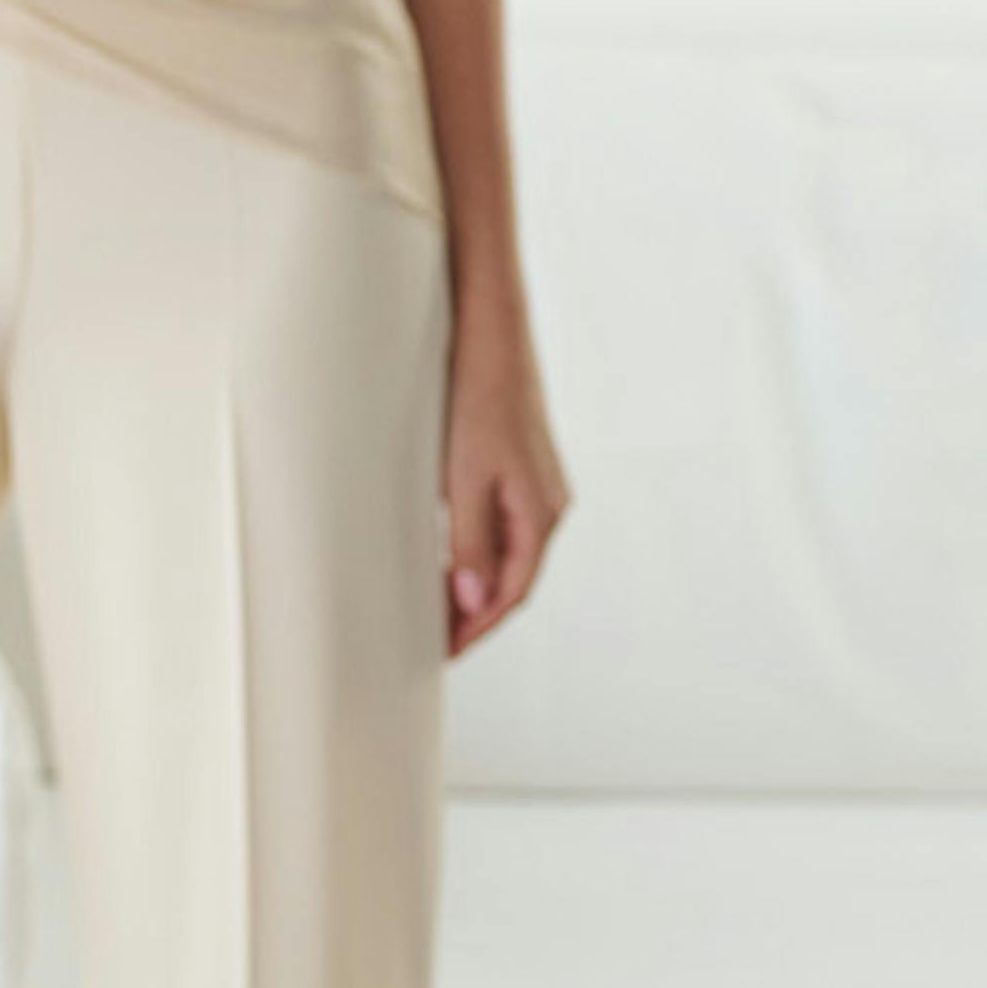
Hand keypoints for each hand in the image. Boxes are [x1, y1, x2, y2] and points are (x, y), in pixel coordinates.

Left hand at [443, 300, 568, 654]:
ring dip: (479, 585)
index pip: (511, 593)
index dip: (478, 627)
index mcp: (541, 514)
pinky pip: (504, 527)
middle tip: (438, 640)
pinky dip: (481, 552)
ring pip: (509, 553)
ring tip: (440, 609)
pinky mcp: (520, 468)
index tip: (446, 651)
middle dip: (478, 614)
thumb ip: (472, 541)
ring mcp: (537, 487)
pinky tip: (455, 557)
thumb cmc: (479, 399)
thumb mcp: (466, 477)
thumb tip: (474, 602)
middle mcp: (548, 506)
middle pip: (514, 579)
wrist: (492, 336)